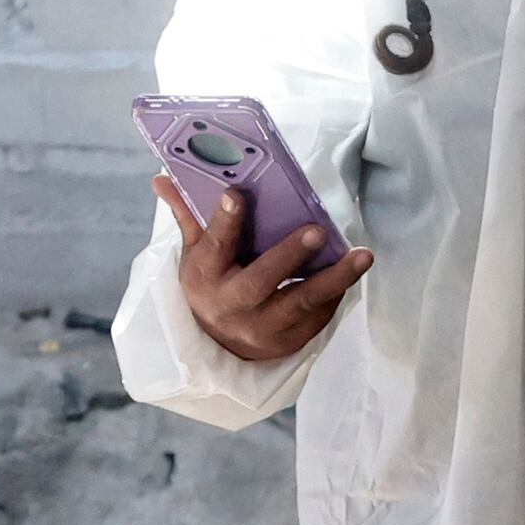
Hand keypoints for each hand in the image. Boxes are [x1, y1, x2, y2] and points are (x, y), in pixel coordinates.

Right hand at [158, 174, 372, 365]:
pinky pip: (317, 317)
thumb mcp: (195, 254)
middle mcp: (232, 305)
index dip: (225, 222)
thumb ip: (189, 216)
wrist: (219, 345)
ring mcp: (262, 328)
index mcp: (205, 277)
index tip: (237, 195)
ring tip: (362, 255)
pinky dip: (335, 295)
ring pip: (301, 303)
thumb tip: (161, 178)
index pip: (214, 247)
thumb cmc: (211, 286)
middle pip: (261, 280)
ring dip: (334, 279)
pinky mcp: (289, 341)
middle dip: (290, 255)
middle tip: (318, 229)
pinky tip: (352, 273)